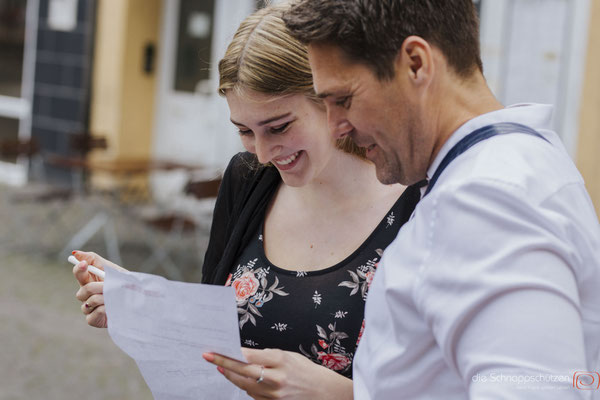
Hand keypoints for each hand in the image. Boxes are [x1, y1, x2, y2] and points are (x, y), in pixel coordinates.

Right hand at [72, 250, 126, 328]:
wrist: (138, 299)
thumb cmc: (124, 283)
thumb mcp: (111, 269)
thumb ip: (93, 259)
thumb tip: (75, 253)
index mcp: (90, 280)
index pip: (78, 273)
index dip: (79, 269)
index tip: (85, 264)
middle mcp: (87, 295)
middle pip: (82, 291)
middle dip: (96, 287)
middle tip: (108, 286)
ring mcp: (90, 308)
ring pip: (88, 303)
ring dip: (103, 298)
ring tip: (115, 297)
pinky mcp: (94, 320)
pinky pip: (91, 316)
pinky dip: (102, 311)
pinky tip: (111, 308)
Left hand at [202, 348, 352, 399]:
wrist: (324, 392)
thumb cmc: (307, 371)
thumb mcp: (289, 356)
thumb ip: (268, 355)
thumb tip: (245, 355)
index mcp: (281, 360)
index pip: (249, 356)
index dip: (231, 353)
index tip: (218, 348)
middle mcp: (276, 378)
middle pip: (243, 371)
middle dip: (224, 363)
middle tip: (209, 356)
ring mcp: (274, 394)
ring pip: (244, 385)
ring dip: (230, 376)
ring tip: (221, 367)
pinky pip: (252, 395)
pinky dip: (244, 387)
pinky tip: (239, 380)